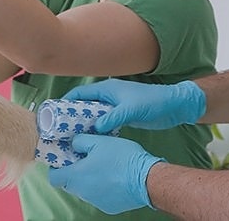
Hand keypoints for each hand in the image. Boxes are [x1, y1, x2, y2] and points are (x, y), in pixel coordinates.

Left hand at [48, 134, 163, 213]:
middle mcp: (83, 193)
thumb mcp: (99, 141)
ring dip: (88, 180)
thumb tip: (74, 144)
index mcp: (76, 176)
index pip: (54, 178)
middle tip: (84, 160)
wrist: (146, 179)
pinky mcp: (109, 207)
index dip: (56, 169)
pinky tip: (113, 178)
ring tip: (102, 167)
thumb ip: (81, 141)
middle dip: (73, 173)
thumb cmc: (122, 158)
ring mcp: (96, 202)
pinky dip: (102, 188)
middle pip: (69, 184)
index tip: (63, 160)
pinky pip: (99, 197)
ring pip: (85, 191)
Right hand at [63, 78, 204, 131]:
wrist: (174, 106)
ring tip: (72, 137)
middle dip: (72, 116)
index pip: (80, 94)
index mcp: (107, 89)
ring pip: (93, 115)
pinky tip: (91, 140)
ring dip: (84, 124)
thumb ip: (113, 117)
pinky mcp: (121, 116)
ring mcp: (114, 106)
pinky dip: (96, 129)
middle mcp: (108, 96)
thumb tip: (96, 128)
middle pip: (83, 105)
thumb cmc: (153, 102)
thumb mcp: (131, 109)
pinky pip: (103, 122)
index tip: (54, 114)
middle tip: (61, 130)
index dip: (65, 102)